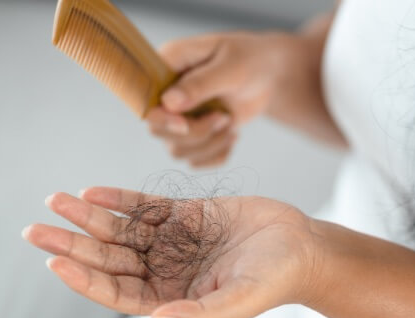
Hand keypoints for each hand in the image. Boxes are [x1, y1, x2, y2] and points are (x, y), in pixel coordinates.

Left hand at [22, 187, 322, 317]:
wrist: (301, 245)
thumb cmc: (274, 279)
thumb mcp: (239, 300)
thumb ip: (199, 314)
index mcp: (172, 297)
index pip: (117, 291)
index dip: (85, 278)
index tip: (56, 262)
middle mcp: (166, 270)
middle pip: (109, 257)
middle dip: (72, 243)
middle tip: (34, 230)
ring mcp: (174, 240)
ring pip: (121, 229)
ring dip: (88, 216)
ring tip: (56, 201)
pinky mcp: (186, 213)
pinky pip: (145, 206)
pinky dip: (119, 199)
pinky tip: (92, 191)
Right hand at [147, 32, 299, 166]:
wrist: (268, 75)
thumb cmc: (250, 60)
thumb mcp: (231, 68)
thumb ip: (200, 84)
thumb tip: (169, 102)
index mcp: (168, 65)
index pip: (146, 100)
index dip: (162, 119)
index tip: (186, 123)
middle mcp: (166, 92)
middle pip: (158, 131)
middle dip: (195, 133)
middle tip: (224, 118)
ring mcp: (178, 115)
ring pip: (177, 150)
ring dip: (209, 145)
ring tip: (230, 123)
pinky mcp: (194, 133)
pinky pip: (195, 160)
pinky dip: (216, 155)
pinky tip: (232, 135)